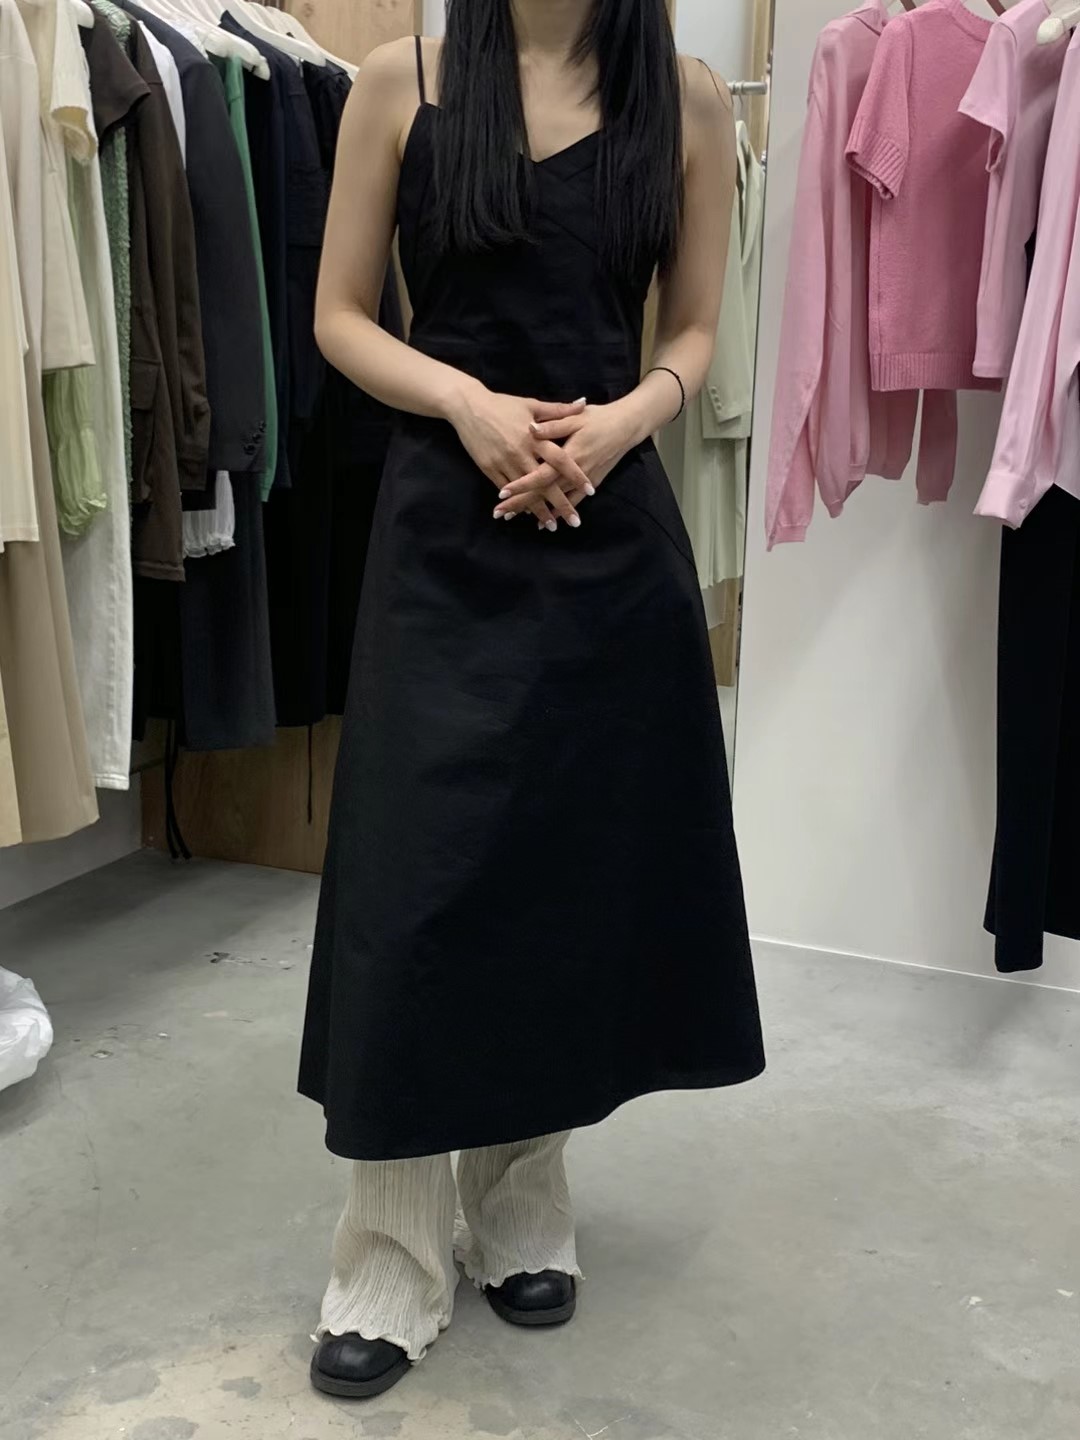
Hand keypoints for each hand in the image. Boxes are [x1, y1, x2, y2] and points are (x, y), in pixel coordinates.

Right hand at [448, 385, 587, 529]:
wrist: (468, 407)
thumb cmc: (503, 404)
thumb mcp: (532, 405)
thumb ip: (559, 410)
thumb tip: (584, 404)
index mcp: (534, 436)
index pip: (561, 459)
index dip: (575, 475)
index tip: (590, 490)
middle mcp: (521, 452)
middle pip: (545, 483)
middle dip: (560, 504)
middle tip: (575, 521)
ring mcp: (504, 463)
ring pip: (526, 492)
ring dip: (539, 510)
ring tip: (552, 525)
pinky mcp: (490, 469)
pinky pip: (507, 490)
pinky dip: (518, 502)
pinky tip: (527, 514)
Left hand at [492, 400, 639, 525]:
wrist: (626, 427)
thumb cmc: (599, 419)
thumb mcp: (576, 418)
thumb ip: (553, 425)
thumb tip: (530, 428)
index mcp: (568, 454)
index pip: (541, 474)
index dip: (522, 484)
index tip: (503, 492)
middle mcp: (575, 473)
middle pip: (545, 492)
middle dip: (522, 503)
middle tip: (500, 513)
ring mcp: (584, 481)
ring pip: (557, 500)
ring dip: (536, 511)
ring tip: (514, 518)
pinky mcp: (591, 484)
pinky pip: (572, 501)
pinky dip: (558, 512)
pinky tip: (544, 521)